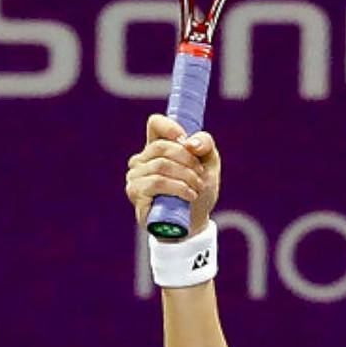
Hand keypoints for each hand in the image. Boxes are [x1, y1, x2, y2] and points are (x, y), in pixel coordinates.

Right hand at [125, 116, 221, 233]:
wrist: (194, 223)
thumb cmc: (198, 191)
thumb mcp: (210, 165)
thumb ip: (205, 145)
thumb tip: (190, 142)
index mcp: (157, 147)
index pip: (155, 124)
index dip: (171, 128)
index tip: (188, 142)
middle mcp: (142, 160)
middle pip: (161, 147)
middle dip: (186, 159)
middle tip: (201, 175)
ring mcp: (136, 176)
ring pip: (161, 165)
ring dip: (185, 176)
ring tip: (198, 188)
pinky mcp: (136, 193)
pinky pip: (156, 182)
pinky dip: (177, 187)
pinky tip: (189, 195)